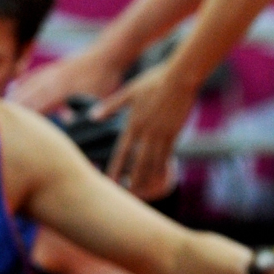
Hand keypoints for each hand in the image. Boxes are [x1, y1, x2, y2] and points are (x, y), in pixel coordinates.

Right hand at [9, 44, 126, 116]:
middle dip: (12, 108)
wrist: (108, 53)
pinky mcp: (53, 68)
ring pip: (27, 86)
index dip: (24, 116)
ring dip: (14, 96)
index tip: (9, 125)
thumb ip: (84, 111)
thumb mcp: (98, 98)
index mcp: (61, 89)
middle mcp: (51, 80)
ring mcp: (51, 73)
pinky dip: (22, 82)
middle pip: (28, 96)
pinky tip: (14, 85)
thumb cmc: (104, 78)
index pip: (38, 105)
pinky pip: (33, 76)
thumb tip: (68, 121)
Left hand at [95, 60, 195, 198]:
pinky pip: (168, 155)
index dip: (115, 168)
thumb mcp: (129, 93)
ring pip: (153, 162)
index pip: (121, 151)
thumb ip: (111, 106)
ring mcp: (162, 134)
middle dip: (132, 180)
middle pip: (137, 162)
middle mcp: (146, 132)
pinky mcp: (175, 133)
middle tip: (126, 195)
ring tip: (142, 192)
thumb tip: (92, 117)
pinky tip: (161, 179)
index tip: (109, 181)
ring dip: (147, 179)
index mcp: (133, 122)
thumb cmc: (153, 82)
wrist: (180, 78)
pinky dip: (163, 168)